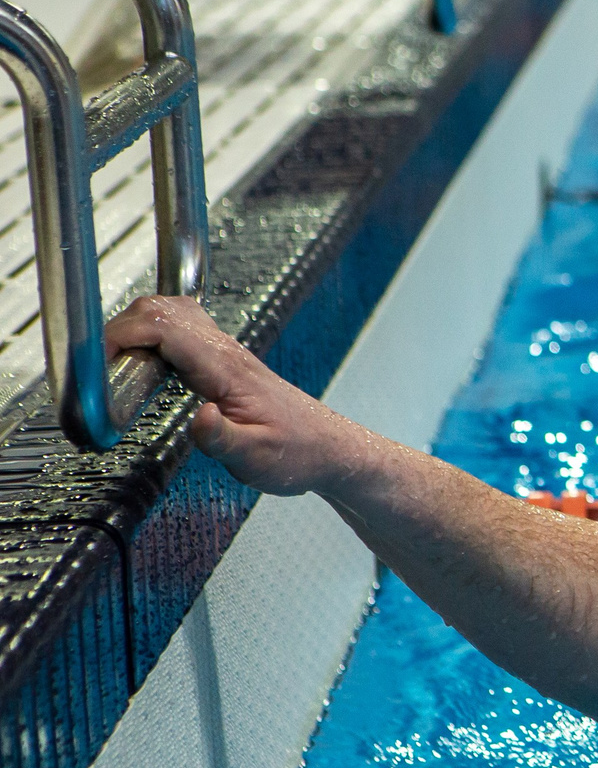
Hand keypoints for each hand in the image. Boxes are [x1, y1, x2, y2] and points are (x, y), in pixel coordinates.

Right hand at [103, 295, 358, 496]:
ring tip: (114, 368)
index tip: (97, 363)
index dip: (121, 335)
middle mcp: (224, 352)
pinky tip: (140, 365)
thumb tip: (197, 418)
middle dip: (118, 328)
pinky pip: (178, 330)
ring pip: (169, 313)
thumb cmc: (298, 453)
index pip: (165, 327)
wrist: (330, 449)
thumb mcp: (257, 458)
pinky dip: (149, 337)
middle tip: (98, 369)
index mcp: (228, 369)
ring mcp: (223, 353)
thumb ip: (223, 439)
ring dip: (132, 329)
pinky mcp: (221, 361)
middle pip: (160, 308)